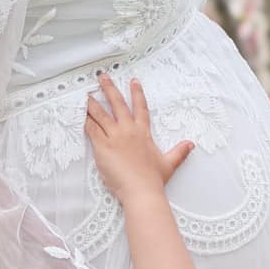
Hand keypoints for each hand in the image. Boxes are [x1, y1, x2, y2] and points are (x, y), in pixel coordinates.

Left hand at [85, 73, 193, 204]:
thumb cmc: (153, 180)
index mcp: (143, 133)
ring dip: (92, 103)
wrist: (142, 191)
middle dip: (109, 89)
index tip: (134, 81)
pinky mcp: (102, 147)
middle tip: (102, 77)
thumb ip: (179, 152)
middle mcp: (128, 131)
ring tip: (85, 94)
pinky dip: (85, 121)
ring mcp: (114, 137)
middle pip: (117, 104)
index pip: (140, 108)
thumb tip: (190, 145)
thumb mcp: (169, 163)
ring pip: (101, 114)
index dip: (137, 93)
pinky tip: (80, 114)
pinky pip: (91, 130)